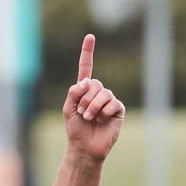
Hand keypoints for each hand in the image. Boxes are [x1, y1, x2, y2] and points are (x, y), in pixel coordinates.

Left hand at [63, 34, 124, 162]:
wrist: (85, 148)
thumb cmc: (75, 131)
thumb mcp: (68, 110)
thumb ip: (73, 93)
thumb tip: (86, 81)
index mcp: (85, 91)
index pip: (86, 69)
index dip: (87, 53)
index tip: (90, 37)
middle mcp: (98, 93)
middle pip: (95, 84)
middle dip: (85, 99)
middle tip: (81, 113)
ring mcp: (108, 101)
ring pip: (103, 93)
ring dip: (93, 106)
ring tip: (88, 118)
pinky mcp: (118, 109)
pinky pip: (112, 102)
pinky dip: (104, 111)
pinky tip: (101, 119)